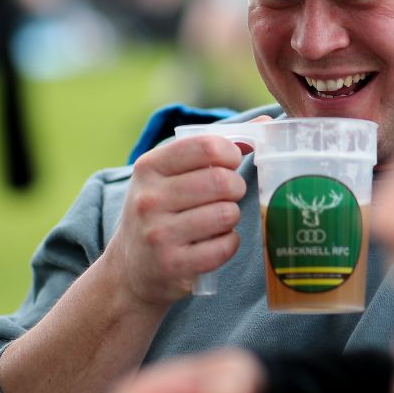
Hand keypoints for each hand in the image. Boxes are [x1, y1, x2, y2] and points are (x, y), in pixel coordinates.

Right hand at [108, 134, 249, 307]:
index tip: (230, 163)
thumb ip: (210, 149)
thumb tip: (264, 124)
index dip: (231, 153)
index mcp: (149, 167)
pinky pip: (225, 246)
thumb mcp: (168, 175)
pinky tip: (215, 242)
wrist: (129, 268)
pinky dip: (229, 243)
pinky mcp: (173, 265)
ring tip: (218, 220)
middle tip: (229, 195)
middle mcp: (149, 198)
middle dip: (236, 187)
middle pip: (222, 181)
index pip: (206, 146)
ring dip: (232, 217)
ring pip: (227, 214)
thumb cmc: (159, 212)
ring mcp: (159, 234)